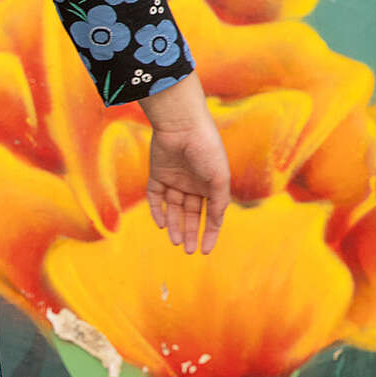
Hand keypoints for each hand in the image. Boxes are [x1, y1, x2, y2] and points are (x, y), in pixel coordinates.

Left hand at [146, 107, 229, 254]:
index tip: (205, 250)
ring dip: (174, 225)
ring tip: (176, 242)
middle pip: (191, 214)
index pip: (211, 215)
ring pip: (173, 209)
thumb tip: (217, 223)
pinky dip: (158, 211)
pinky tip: (161, 224)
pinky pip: (156, 197)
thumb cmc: (206, 149)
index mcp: (212, 185)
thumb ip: (218, 202)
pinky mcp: (157, 174)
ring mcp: (175, 180)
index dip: (209, 233)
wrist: (182, 126)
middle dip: (190, 233)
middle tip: (189, 251)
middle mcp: (193, 184)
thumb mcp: (219, 179)